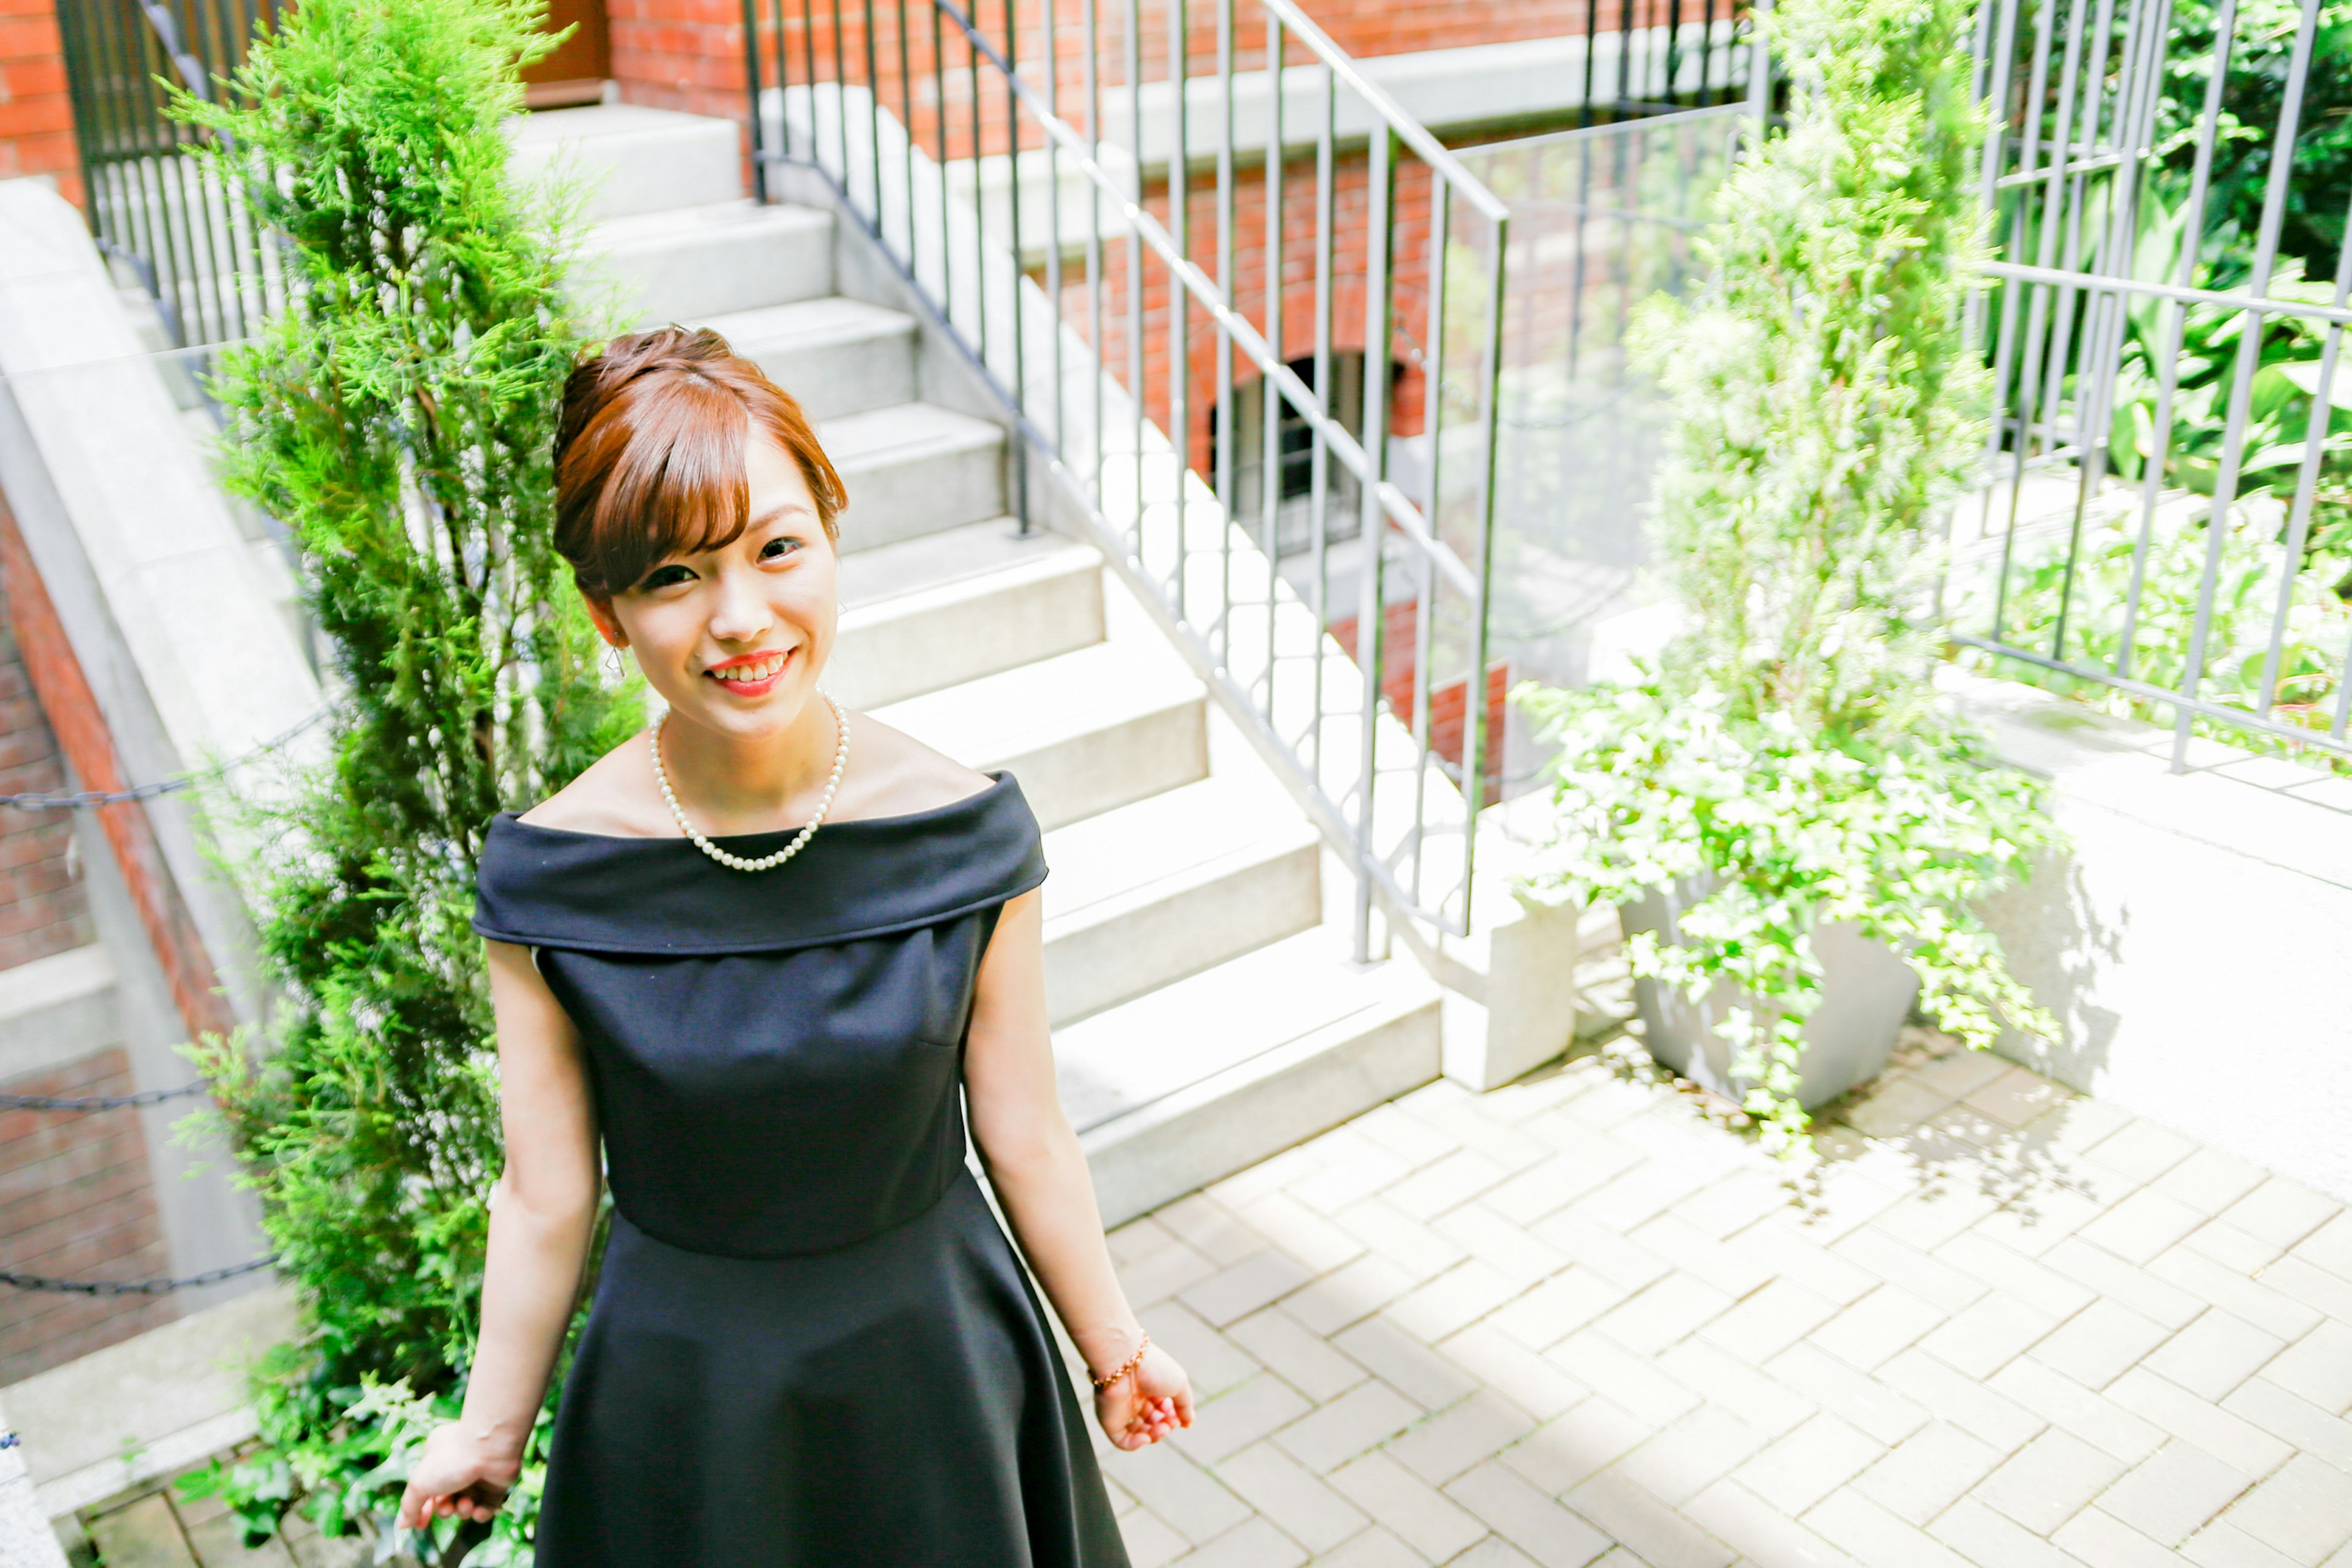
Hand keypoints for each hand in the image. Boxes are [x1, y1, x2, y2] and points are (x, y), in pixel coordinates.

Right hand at [395, 1423, 520, 1529]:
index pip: (426, 1489)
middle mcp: (458, 1465)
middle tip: (447, 1508)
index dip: (422, 1509)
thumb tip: (402, 1525)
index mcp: (437, 1458)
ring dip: (463, 1510)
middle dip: (445, 1510)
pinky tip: (479, 1509)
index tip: (421, 1525)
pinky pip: (487, 1507)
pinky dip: (481, 1513)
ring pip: (466, 1505)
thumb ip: (409, 1506)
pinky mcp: (496, 1484)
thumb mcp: (419, 1484)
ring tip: (466, 1503)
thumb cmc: (452, 1460)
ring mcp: (479, 1474)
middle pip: (446, 1500)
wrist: (491, 1447)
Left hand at [1094, 1340, 1193, 1450]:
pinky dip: (1136, 1444)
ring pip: (1139, 1433)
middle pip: (1152, 1422)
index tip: (1177, 1413)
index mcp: (1149, 1387)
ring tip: (1161, 1429)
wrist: (1125, 1362)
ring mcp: (1121, 1410)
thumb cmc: (1153, 1368)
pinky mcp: (1109, 1421)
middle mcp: (1135, 1399)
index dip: (1172, 1415)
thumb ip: (1185, 1406)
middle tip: (1169, 1422)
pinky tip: (1146, 1437)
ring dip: (1154, 1436)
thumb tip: (1188, 1423)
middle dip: (1165, 1426)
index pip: (1162, 1409)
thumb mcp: (1179, 1385)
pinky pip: (1122, 1440)